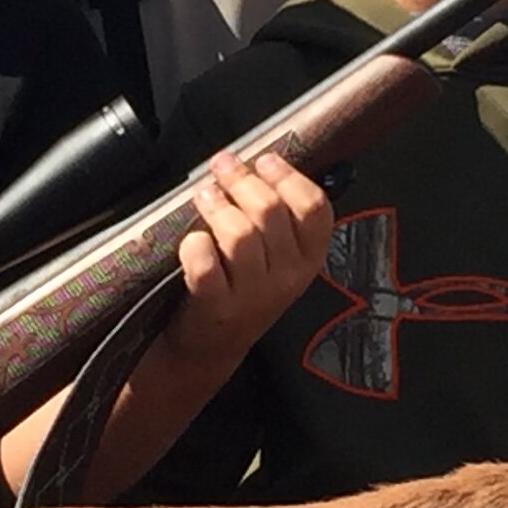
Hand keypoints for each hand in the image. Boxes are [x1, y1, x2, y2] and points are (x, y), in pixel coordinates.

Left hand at [167, 151, 334, 364]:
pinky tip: (192, 239)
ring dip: (217, 206)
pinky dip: (195, 245)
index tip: (264, 161)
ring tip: (205, 195)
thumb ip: (279, 217)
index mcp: (309, 258)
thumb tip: (259, 161)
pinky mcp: (216, 306)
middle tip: (222, 167)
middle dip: (241, 179)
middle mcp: (287, 276)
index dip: (287, 176)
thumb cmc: (243, 289)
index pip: (314, 208)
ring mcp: (252, 293)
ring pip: (238, 233)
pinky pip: (205, 264)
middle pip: (270, 210)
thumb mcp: (278, 258)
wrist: (213, 345)